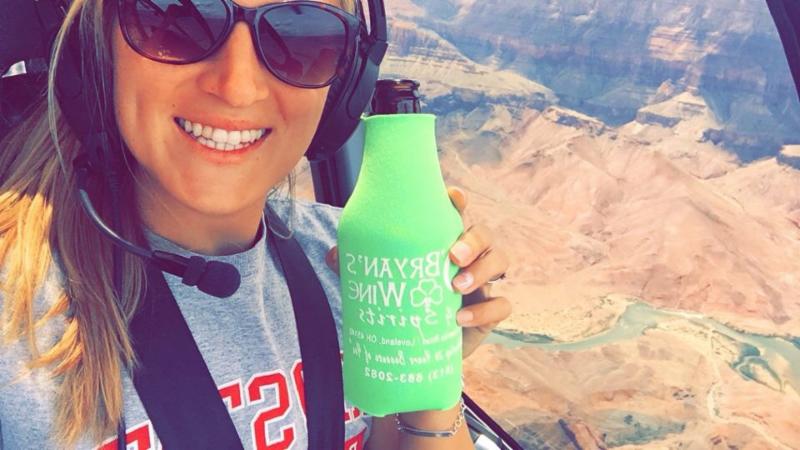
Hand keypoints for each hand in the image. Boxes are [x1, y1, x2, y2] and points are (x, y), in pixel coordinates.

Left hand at [325, 186, 511, 359]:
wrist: (420, 353)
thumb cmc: (404, 307)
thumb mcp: (383, 285)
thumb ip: (358, 268)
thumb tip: (334, 255)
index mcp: (443, 243)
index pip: (457, 215)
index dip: (459, 202)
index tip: (453, 197)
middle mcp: (468, 258)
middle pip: (484, 234)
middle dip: (473, 240)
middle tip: (452, 256)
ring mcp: (483, 284)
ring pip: (500, 262)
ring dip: (482, 269)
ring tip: (456, 286)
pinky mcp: (489, 314)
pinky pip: (502, 306)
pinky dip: (484, 311)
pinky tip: (460, 319)